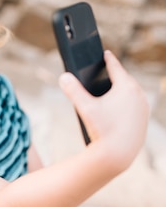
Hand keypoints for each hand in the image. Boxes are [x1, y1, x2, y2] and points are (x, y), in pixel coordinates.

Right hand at [59, 50, 148, 169]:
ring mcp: (143, 107)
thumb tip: (63, 76)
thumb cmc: (102, 130)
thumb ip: (73, 90)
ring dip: (122, 88)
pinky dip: (127, 101)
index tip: (105, 53)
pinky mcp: (144, 119)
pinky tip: (120, 105)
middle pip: (125, 79)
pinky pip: (136, 104)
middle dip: (116, 74)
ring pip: (132, 92)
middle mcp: (138, 94)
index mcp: (126, 87)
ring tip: (112, 88)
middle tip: (107, 70)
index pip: (116, 67)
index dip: (108, 59)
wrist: (118, 154)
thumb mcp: (84, 108)